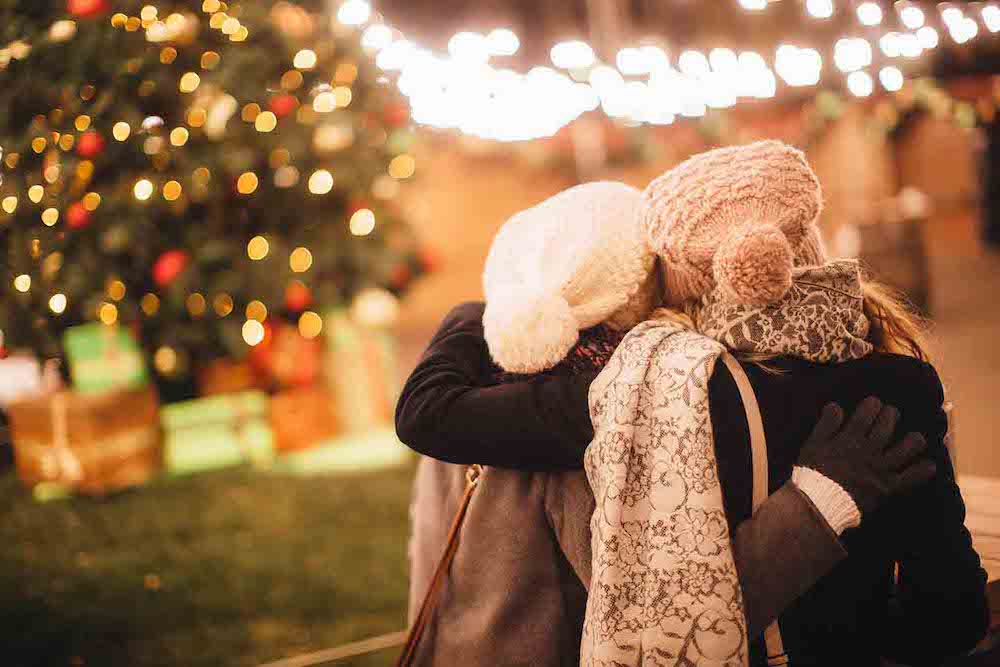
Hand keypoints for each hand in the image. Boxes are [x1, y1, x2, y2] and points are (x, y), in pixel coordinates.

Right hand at [796, 397, 937, 516]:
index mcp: (850, 438)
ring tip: (915, 438)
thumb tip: (836, 406)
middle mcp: (869, 450)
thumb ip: (826, 424)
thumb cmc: (813, 473)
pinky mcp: (887, 487)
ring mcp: (880, 469)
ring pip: (906, 448)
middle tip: (892, 414)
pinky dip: (922, 471)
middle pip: (888, 426)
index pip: (867, 413)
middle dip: (891, 415)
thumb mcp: (812, 444)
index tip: (874, 404)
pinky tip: (930, 466)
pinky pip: (910, 478)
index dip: (873, 405)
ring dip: (913, 440)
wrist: (820, 503)